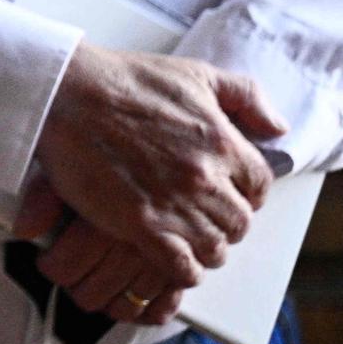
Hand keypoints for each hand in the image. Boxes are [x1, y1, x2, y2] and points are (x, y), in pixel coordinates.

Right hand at [19, 44, 284, 298]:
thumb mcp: (195, 73)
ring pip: (215, 249)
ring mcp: (175, 205)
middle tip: (205, 217)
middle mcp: (205, 177)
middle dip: (226, 222)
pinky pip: (183, 269)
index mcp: (221, 141)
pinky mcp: (143, 226)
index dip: (247, 193)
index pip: (260, 185)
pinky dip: (183, 270)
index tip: (230, 193)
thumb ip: (245, 96)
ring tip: (188, 239)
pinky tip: (171, 258)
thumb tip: (277, 126)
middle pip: (240, 223)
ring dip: (205, 247)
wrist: (65, 95)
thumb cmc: (123, 80)